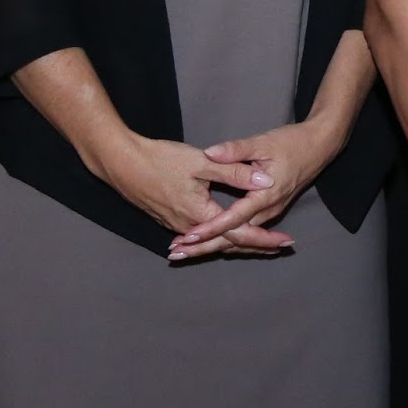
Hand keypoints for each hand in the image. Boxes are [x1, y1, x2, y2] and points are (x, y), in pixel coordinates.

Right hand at [98, 131, 284, 242]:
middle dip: (256, 245)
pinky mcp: (170, 218)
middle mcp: (189, 226)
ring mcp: (177, 224)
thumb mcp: (202, 162)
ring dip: (238, 242)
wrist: (122, 163)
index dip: (264, 238)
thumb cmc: (161, 160)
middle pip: (228, 242)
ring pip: (214, 240)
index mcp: (200, 214)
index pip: (239, 233)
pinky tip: (227, 236)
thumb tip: (266, 180)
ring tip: (262, 244)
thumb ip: (235, 171)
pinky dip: (219, 237)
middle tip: (282, 247)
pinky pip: (201, 234)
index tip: (285, 242)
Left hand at [166, 121, 342, 258]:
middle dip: (204, 247)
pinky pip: (246, 232)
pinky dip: (226, 239)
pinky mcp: (271, 210)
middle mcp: (268, 210)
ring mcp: (271, 213)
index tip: (187, 237)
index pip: (233, 219)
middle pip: (233, 237)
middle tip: (175, 254)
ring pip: (239, 238)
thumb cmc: (293, 142)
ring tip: (184, 252)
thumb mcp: (263, 142)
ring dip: (212, 246)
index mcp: (265, 196)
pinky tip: (210, 242)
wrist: (321, 145)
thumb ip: (235, 150)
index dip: (209, 228)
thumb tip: (209, 153)